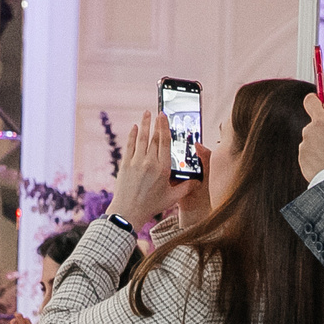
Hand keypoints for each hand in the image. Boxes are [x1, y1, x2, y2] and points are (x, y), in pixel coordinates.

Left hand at [110, 109, 198, 227]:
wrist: (128, 211)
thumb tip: (197, 182)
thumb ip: (185, 188)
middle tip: (158, 112)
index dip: (164, 127)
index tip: (164, 116)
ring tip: (146, 113)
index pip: (165, 142)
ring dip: (144, 124)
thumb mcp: (171, 198)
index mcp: (163, 169)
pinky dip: (133, 135)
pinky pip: (130, 145)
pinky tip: (135, 127)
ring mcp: (136, 162)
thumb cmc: (151, 206)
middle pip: (154, 137)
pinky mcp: (125, 164)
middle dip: (156, 123)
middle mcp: (149, 162)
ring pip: (142, 138)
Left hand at [298, 94, 323, 181]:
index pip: (310, 101)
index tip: (319, 103)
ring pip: (312, 140)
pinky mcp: (302, 161)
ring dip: (321, 144)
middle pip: (314, 124)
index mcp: (321, 121)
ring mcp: (304, 147)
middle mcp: (309, 132)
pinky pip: (309, 154)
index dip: (315, 101)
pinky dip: (317, 157)